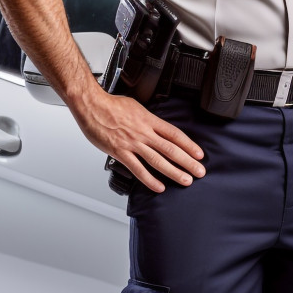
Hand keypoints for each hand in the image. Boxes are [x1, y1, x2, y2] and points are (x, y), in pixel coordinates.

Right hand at [72, 89, 204, 192]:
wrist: (92, 106)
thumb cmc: (112, 105)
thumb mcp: (137, 107)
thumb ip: (148, 120)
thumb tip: (157, 126)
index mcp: (150, 120)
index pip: (175, 134)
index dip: (189, 145)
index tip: (199, 154)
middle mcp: (144, 133)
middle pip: (171, 149)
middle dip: (188, 162)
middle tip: (199, 171)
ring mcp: (133, 143)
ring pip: (158, 160)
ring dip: (174, 172)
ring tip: (186, 180)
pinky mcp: (120, 153)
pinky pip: (137, 169)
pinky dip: (149, 179)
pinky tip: (159, 186)